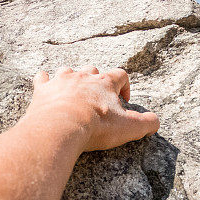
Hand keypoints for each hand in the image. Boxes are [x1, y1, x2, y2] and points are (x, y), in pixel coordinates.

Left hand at [24, 66, 159, 152]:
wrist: (60, 127)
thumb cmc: (96, 126)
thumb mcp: (129, 128)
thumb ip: (147, 123)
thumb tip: (156, 122)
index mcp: (105, 83)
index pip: (120, 75)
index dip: (124, 85)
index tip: (123, 100)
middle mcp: (83, 77)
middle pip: (93, 70)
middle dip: (96, 81)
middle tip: (98, 99)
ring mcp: (61, 81)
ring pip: (69, 71)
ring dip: (72, 79)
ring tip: (74, 92)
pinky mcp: (43, 90)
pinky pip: (42, 78)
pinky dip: (44, 81)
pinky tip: (46, 86)